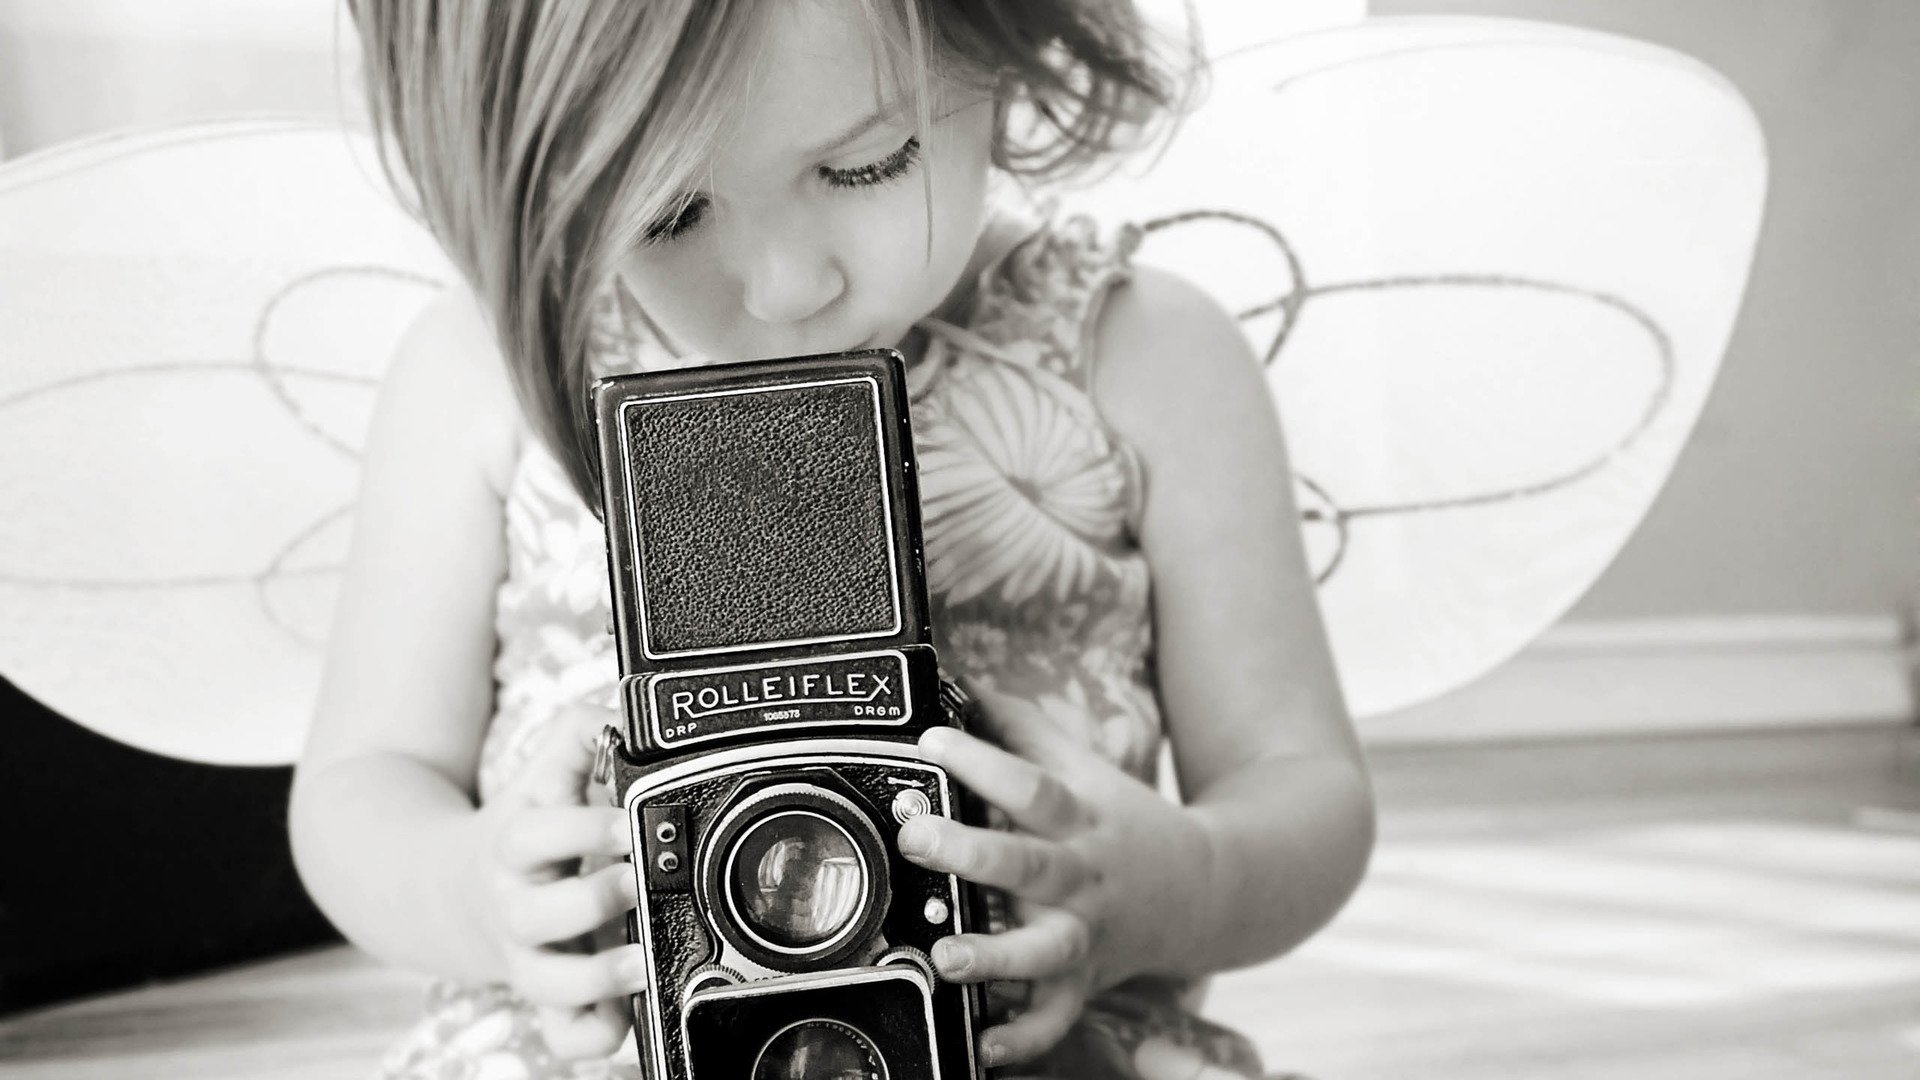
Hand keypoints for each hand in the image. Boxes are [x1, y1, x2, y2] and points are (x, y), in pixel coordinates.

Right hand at [470, 704, 645, 1059]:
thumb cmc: (521, 829)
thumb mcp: (541, 775)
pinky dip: (594, 1035)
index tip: (629, 821)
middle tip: (642, 880)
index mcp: (513, 846)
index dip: (581, 830)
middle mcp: (515, 908)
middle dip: (594, 900)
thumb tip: (625, 712)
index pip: (533, 836)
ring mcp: (529, 960)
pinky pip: (565, 1037)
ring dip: (599, 980)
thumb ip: (582, 733)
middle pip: (537, 916)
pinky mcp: (548, 1001)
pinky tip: (629, 1011)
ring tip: (645, 959)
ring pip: (549, 986)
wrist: (449, 894)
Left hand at [897, 686, 1217, 1068]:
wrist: (1209, 891)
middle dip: (970, 851)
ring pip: (1041, 948)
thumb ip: (1024, 727)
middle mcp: (1081, 877)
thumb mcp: (1086, 768)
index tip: (932, 739)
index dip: (982, 759)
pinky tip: (985, 1044)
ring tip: (945, 955)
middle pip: (1027, 861)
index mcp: (1079, 819)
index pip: (1030, 782)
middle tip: (917, 836)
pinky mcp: (1084, 981)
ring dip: (994, 956)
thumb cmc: (1127, 824)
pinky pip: (1054, 1018)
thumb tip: (963, 681)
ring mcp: (1084, 933)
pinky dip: (1023, 1038)